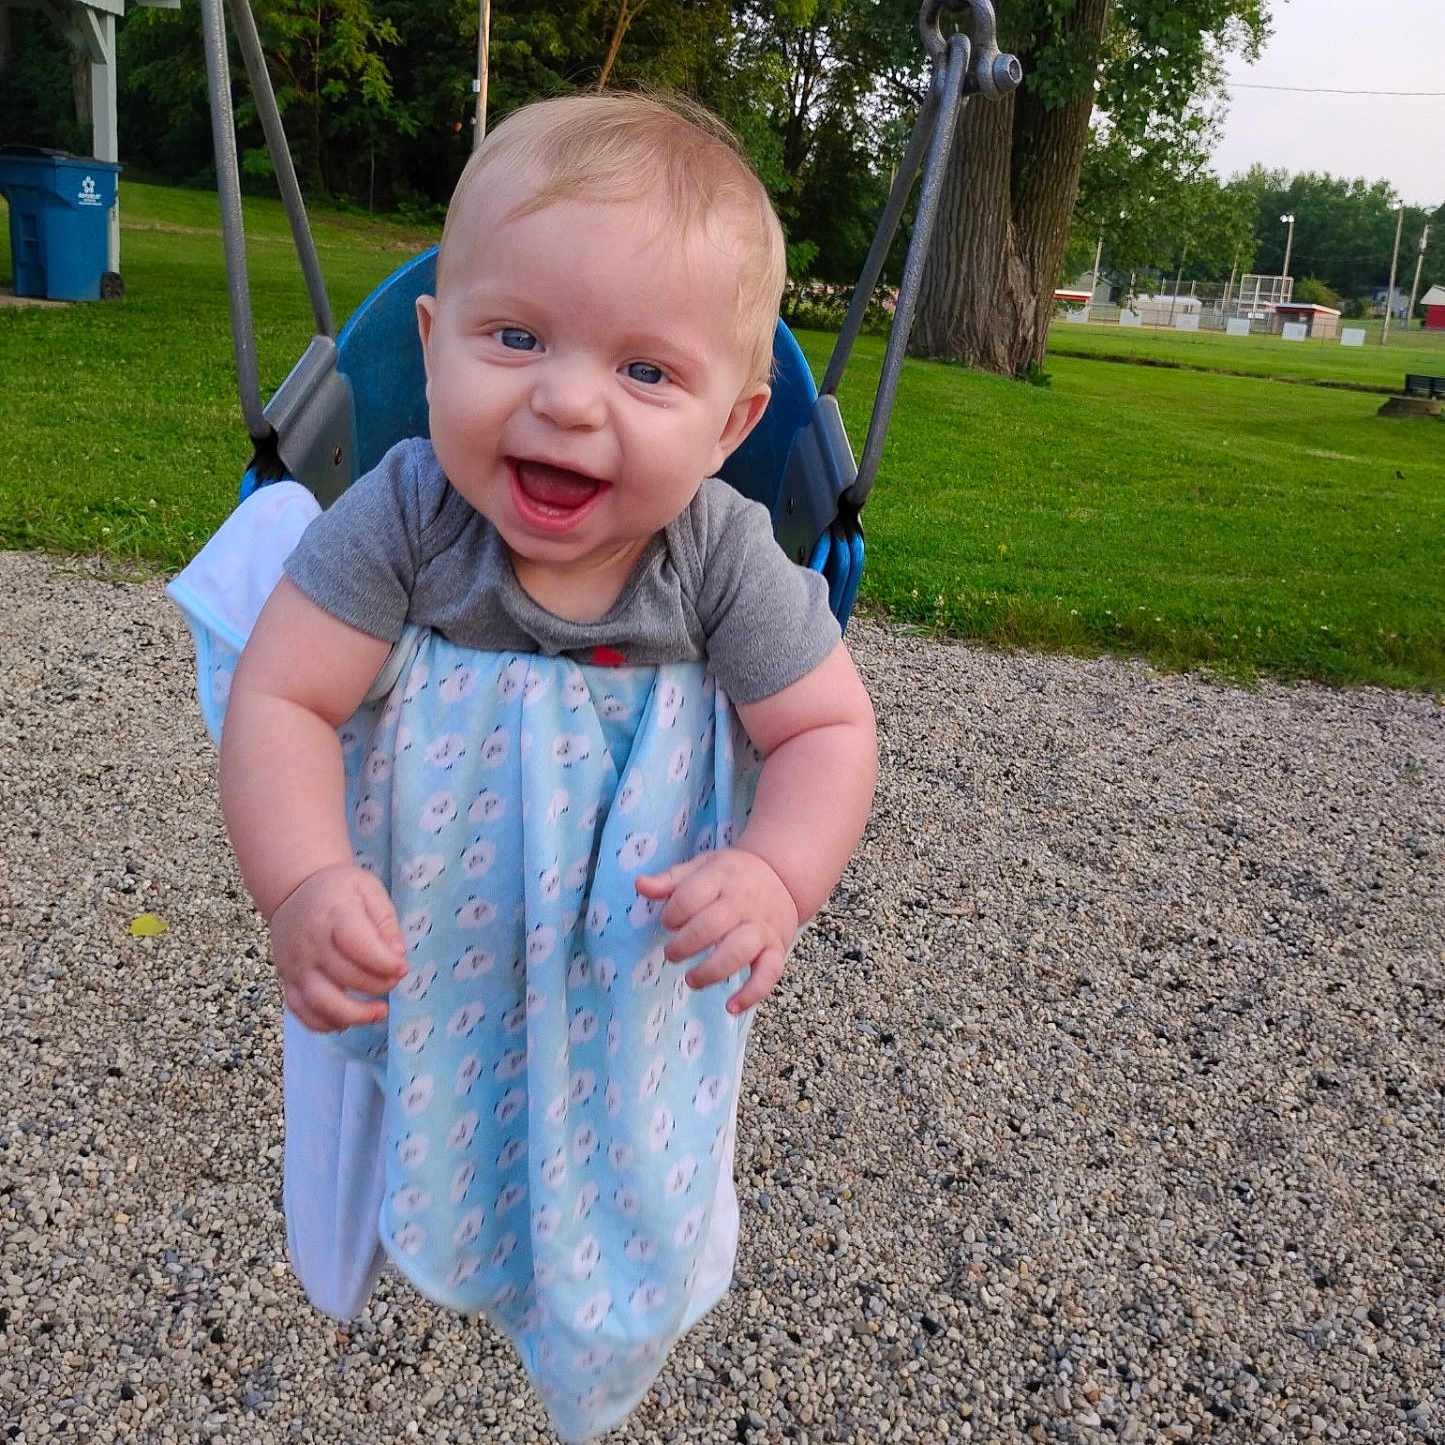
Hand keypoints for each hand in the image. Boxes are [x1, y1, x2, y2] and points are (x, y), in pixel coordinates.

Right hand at [268, 863, 406, 1031]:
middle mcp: (311, 943)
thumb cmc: (339, 890)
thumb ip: (386, 921)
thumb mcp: (369, 890)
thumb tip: (398, 955)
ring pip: (320, 1002)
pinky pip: (301, 1011)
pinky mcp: (287, 980)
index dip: (385, 963)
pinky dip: (324, 1024)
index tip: (402, 967)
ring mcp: (296, 965)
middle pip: (345, 976)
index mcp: (335, 915)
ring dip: (354, 1015)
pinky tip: (347, 1021)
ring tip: (379, 1012)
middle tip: (394, 981)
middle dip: (378, 985)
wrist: (295, 890)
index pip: (359, 945)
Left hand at [634, 848, 799, 1013]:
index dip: (673, 913)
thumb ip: (670, 879)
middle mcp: (743, 902)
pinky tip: (731, 1007)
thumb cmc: (732, 876)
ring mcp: (761, 927)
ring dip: (711, 971)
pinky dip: (752, 993)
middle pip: (712, 925)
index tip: (669, 922)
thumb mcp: (702, 867)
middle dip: (685, 945)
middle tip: (672, 954)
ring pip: (739, 950)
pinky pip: (769, 973)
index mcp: (721, 878)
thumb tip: (640, 885)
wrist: (782, 877)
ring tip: (691, 980)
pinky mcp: (776, 949)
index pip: (691, 896)